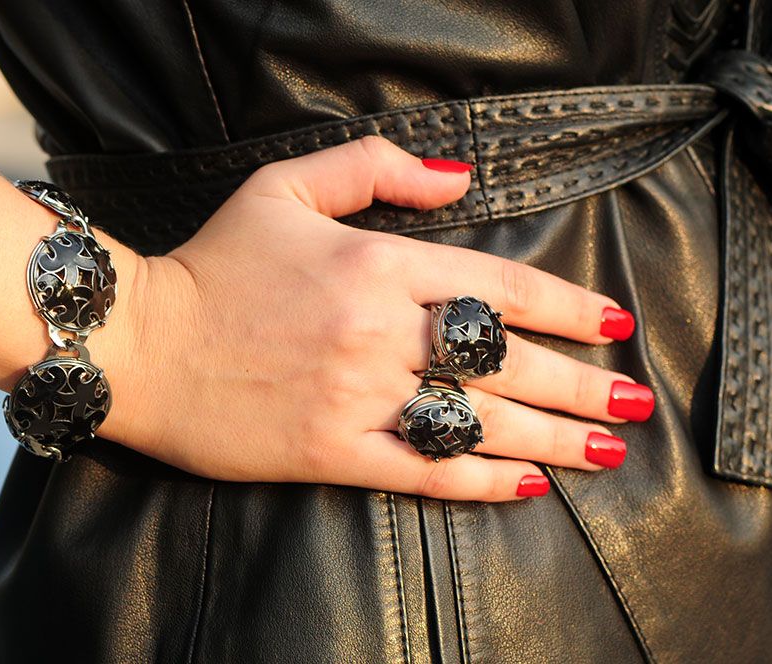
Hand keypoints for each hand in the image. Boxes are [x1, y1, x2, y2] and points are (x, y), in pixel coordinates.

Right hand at [104, 135, 652, 501]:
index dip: (565, 306)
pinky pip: (422, 471)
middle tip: (632, 400)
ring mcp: (356, 397)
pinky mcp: (328, 451)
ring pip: (477, 420)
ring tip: (605, 448)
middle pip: (504, 361)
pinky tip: (526, 484)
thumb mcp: (285, 188)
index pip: (497, 287)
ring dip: (552, 436)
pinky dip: (479, 481)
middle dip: (580, 381)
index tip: (612, 324)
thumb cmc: (212, 265)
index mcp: (375, 265)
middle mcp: (378, 332)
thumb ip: (376, 170)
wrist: (140, 343)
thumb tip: (458, 177)